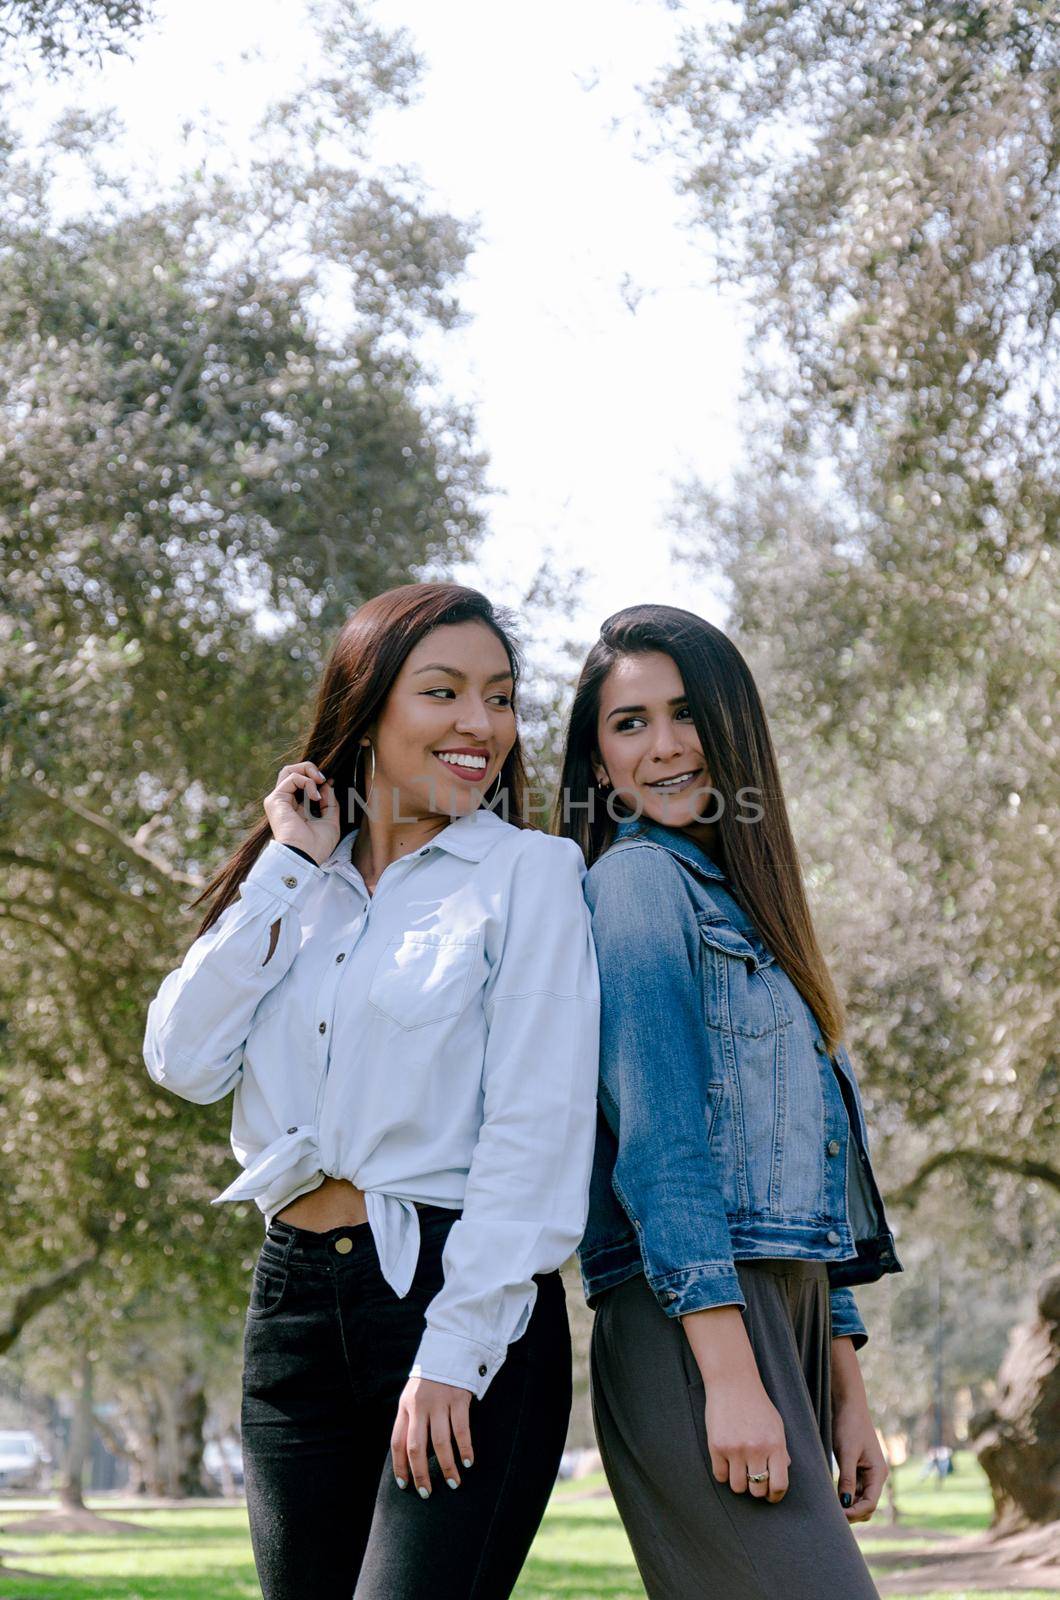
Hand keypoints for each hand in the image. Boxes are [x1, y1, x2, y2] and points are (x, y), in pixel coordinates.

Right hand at [263, 760, 339, 864]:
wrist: (305, 856)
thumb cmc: (316, 845)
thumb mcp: (330, 820)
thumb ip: (330, 801)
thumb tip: (327, 784)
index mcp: (297, 809)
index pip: (303, 784)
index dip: (317, 779)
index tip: (330, 783)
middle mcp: (286, 803)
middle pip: (293, 772)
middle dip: (310, 769)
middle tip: (323, 779)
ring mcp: (279, 800)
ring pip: (289, 770)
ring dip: (308, 770)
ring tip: (319, 782)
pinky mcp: (275, 799)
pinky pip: (291, 777)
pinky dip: (307, 781)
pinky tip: (315, 796)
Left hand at [391, 1377, 474, 1498]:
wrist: (449, 1350)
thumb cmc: (430, 1381)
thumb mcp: (413, 1396)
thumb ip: (411, 1421)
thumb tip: (411, 1456)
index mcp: (405, 1407)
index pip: (397, 1442)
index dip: (399, 1466)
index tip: (405, 1485)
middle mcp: (419, 1406)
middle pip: (416, 1447)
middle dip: (421, 1474)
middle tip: (427, 1493)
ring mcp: (439, 1402)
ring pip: (440, 1443)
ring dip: (447, 1467)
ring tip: (453, 1484)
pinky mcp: (458, 1399)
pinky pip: (461, 1430)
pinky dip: (465, 1449)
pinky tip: (467, 1462)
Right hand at [682, 1303, 788, 1502]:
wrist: (732, 1382)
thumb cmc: (757, 1404)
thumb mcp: (776, 1425)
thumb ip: (780, 1450)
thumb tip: (783, 1472)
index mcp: (775, 1445)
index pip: (779, 1485)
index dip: (775, 1496)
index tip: (771, 1496)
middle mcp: (756, 1449)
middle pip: (757, 1489)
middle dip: (756, 1489)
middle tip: (753, 1481)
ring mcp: (735, 1449)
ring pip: (737, 1487)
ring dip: (739, 1482)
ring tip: (739, 1470)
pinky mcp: (716, 1446)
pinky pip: (720, 1476)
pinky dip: (724, 1474)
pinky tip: (726, 1463)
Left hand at [832, 1393, 886, 1521]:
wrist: (848, 1404)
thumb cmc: (849, 1425)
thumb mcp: (846, 1452)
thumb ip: (848, 1479)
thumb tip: (845, 1504)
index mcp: (878, 1473)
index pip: (870, 1503)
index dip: (855, 1512)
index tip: (838, 1515)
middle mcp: (876, 1476)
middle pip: (866, 1505)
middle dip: (852, 1513)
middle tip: (831, 1516)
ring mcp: (867, 1473)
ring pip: (859, 1499)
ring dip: (848, 1506)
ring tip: (829, 1508)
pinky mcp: (857, 1468)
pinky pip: (853, 1489)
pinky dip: (845, 1496)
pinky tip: (831, 1497)